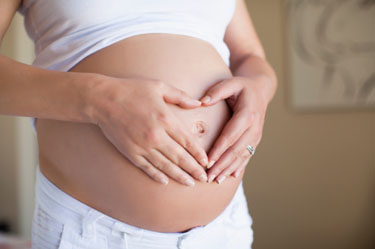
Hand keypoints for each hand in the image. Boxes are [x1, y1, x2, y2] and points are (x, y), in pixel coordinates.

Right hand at [87, 75, 208, 185]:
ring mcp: (143, 146)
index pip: (187, 141)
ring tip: (190, 183)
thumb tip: (198, 103)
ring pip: (166, 166)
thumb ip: (180, 96)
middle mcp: (156, 136)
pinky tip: (166, 182)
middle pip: (180, 157)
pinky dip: (157, 176)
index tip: (206, 161)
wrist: (102, 100)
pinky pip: (147, 168)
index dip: (198, 153)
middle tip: (204, 178)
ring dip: (179, 176)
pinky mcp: (131, 152)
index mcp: (165, 119)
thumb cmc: (131, 90)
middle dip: (194, 169)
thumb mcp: (159, 86)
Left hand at [199, 76, 268, 183]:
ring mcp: (256, 135)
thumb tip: (202, 102)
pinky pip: (247, 156)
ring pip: (242, 156)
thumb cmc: (242, 87)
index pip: (230, 136)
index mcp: (247, 114)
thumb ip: (217, 92)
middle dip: (222, 165)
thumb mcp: (231, 83)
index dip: (219, 150)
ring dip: (229, 169)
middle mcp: (254, 128)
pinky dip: (238, 167)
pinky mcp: (256, 140)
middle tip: (208, 177)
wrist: (261, 91)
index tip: (207, 161)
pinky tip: (230, 177)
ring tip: (216, 180)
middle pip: (236, 150)